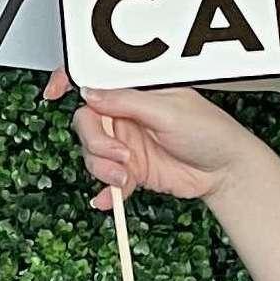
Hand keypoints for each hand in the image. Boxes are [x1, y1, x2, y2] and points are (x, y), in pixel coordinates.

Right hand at [41, 69, 251, 213]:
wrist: (225, 171)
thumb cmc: (210, 132)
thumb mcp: (168, 111)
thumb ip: (127, 102)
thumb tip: (90, 93)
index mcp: (135, 92)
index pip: (95, 80)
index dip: (69, 81)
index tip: (53, 92)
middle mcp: (126, 116)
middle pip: (87, 124)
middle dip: (97, 144)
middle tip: (120, 157)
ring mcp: (127, 144)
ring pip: (92, 155)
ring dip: (104, 169)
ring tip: (128, 177)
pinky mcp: (131, 170)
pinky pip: (106, 181)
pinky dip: (106, 193)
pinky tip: (111, 200)